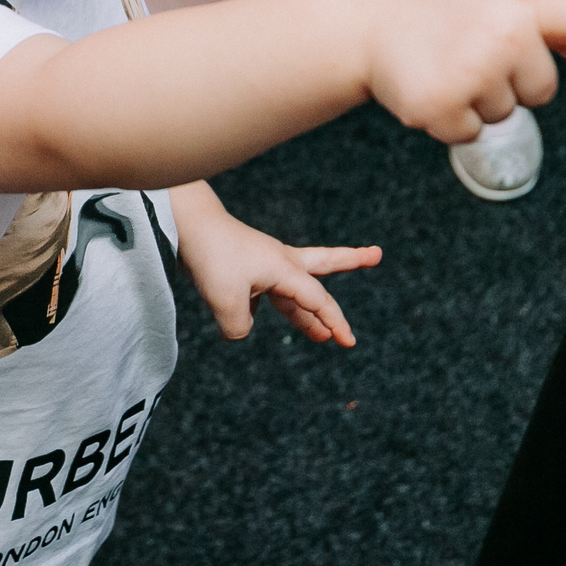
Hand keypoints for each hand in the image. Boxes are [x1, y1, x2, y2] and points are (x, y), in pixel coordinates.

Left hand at [171, 186, 380, 344]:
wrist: (188, 224)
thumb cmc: (212, 257)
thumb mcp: (226, 304)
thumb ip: (240, 328)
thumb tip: (241, 331)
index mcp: (284, 269)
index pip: (317, 299)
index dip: (334, 322)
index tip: (348, 341)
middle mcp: (280, 263)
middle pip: (324, 262)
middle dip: (351, 261)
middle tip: (377, 254)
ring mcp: (262, 264)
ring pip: (294, 290)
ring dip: (308, 313)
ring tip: (322, 337)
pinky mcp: (244, 269)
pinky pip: (258, 297)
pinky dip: (255, 311)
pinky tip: (243, 318)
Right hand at [354, 0, 565, 143]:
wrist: (368, 19)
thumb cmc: (447, 6)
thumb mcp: (502, 3)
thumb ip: (558, 30)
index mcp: (523, 3)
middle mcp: (502, 33)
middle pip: (541, 91)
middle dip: (509, 78)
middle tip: (467, 48)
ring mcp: (470, 70)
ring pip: (506, 114)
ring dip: (476, 97)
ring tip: (442, 60)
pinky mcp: (439, 106)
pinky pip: (471, 134)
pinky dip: (449, 119)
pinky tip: (425, 84)